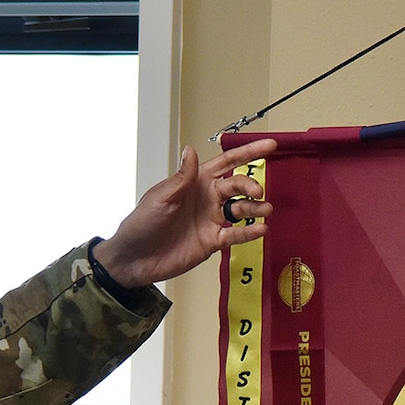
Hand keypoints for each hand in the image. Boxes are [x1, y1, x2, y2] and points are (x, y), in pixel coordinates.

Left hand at [91, 137, 277, 288]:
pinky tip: (260, 229)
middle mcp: (207, 198)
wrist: (135, 258)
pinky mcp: (213, 241)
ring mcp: (211, 219)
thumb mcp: (161, 197)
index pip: (226, 162)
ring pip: (241, 209)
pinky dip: (249, 232)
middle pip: (237, 185)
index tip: (269, 146)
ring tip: (266, 210)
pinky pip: (236, 234)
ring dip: (255, 208)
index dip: (248, 152)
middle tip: (258, 190)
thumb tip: (191, 150)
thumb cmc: (142, 223)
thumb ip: (182, 177)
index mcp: (195, 182)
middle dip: (250, 184)